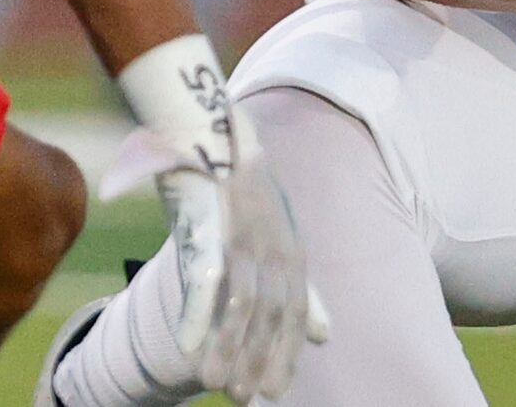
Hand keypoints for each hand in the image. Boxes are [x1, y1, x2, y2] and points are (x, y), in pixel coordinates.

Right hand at [104, 37, 323, 401]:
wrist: (214, 134)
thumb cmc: (242, 193)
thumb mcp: (280, 241)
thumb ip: (302, 291)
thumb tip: (326, 338)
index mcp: (292, 251)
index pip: (295, 315)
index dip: (285, 357)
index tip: (275, 392)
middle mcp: (275, 245)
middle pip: (272, 317)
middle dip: (259, 362)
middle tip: (246, 400)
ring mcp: (245, 236)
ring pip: (241, 306)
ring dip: (227, 349)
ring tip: (216, 385)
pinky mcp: (213, 226)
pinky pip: (206, 281)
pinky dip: (198, 317)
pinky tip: (190, 348)